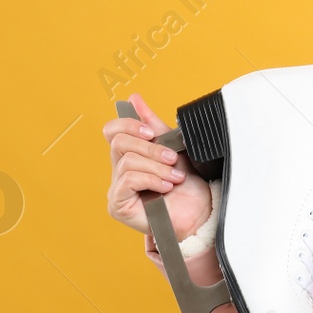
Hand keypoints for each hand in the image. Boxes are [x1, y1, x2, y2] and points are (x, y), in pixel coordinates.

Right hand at [104, 92, 212, 240]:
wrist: (199, 213)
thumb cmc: (188, 185)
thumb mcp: (174, 148)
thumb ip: (154, 126)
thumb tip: (135, 98)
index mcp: (130, 154)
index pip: (112, 130)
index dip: (130, 125)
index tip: (152, 132)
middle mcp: (119, 171)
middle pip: (119, 142)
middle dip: (151, 148)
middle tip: (173, 158)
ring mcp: (116, 189)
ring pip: (128, 161)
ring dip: (157, 167)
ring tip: (174, 177)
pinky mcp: (117, 205)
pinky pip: (129, 180)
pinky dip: (152, 179)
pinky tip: (166, 186)